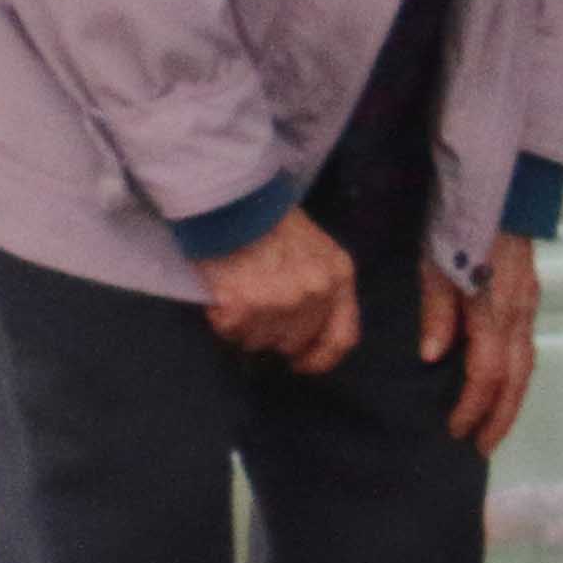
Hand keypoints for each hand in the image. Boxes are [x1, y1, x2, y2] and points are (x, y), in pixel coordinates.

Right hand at [198, 208, 362, 375]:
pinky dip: (221, 318)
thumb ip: (321, 285)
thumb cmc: (270, 220)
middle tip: (255, 310)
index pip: (342, 337)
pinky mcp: (243, 306)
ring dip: (246, 327)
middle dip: (273, 334)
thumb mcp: (316, 248)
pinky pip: (229, 330)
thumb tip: (306, 329)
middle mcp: (315, 293)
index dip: (321, 358)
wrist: (231, 199)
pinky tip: (221, 294)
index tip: (302, 364)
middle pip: (294, 341)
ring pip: (259, 340)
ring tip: (237, 294)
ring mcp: (280, 302)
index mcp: (339, 277)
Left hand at [425, 234, 543, 455]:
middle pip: (517, 378)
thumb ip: (437, 310)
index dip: (473, 406)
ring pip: (527, 364)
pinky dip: (515, 375)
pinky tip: (502, 383)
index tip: (455, 430)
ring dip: (512, 400)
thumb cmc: (458, 221)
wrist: (500, 185)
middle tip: (483, 446)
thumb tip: (433, 356)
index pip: (488, 373)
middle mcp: (519, 313)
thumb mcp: (435, 262)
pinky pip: (526, 347)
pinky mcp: (528, 296)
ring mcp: (528, 304)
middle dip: (501, 416)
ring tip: (494, 425)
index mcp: (494, 309)